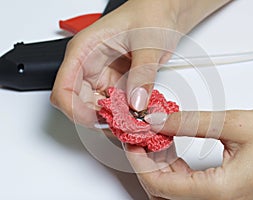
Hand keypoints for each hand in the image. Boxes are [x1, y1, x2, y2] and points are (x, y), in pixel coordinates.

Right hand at [50, 0, 230, 127]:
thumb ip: (142, 73)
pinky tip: (138, 115)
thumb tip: (136, 102)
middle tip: (123, 125)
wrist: (165, 13)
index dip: (75, 109)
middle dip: (99, 119)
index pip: (64, 87)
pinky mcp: (118, 84)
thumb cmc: (151, 13)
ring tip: (134, 122)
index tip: (98, 119)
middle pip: (79, 104)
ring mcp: (104, 76)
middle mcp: (90, 65)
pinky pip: (115, 107)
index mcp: (85, 50)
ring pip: (98, 109)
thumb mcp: (148, 42)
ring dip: (114, 119)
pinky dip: (125, 115)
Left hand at [126, 109, 252, 199]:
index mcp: (219, 193)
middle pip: (162, 189)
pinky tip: (171, 145)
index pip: (159, 184)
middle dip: (146, 161)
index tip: (131, 139)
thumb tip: (157, 120)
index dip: (138, 160)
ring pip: (173, 188)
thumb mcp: (233, 123)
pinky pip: (187, 185)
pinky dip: (173, 166)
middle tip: (140, 135)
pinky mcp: (223, 193)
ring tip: (155, 135)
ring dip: (159, 163)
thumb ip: (189, 122)